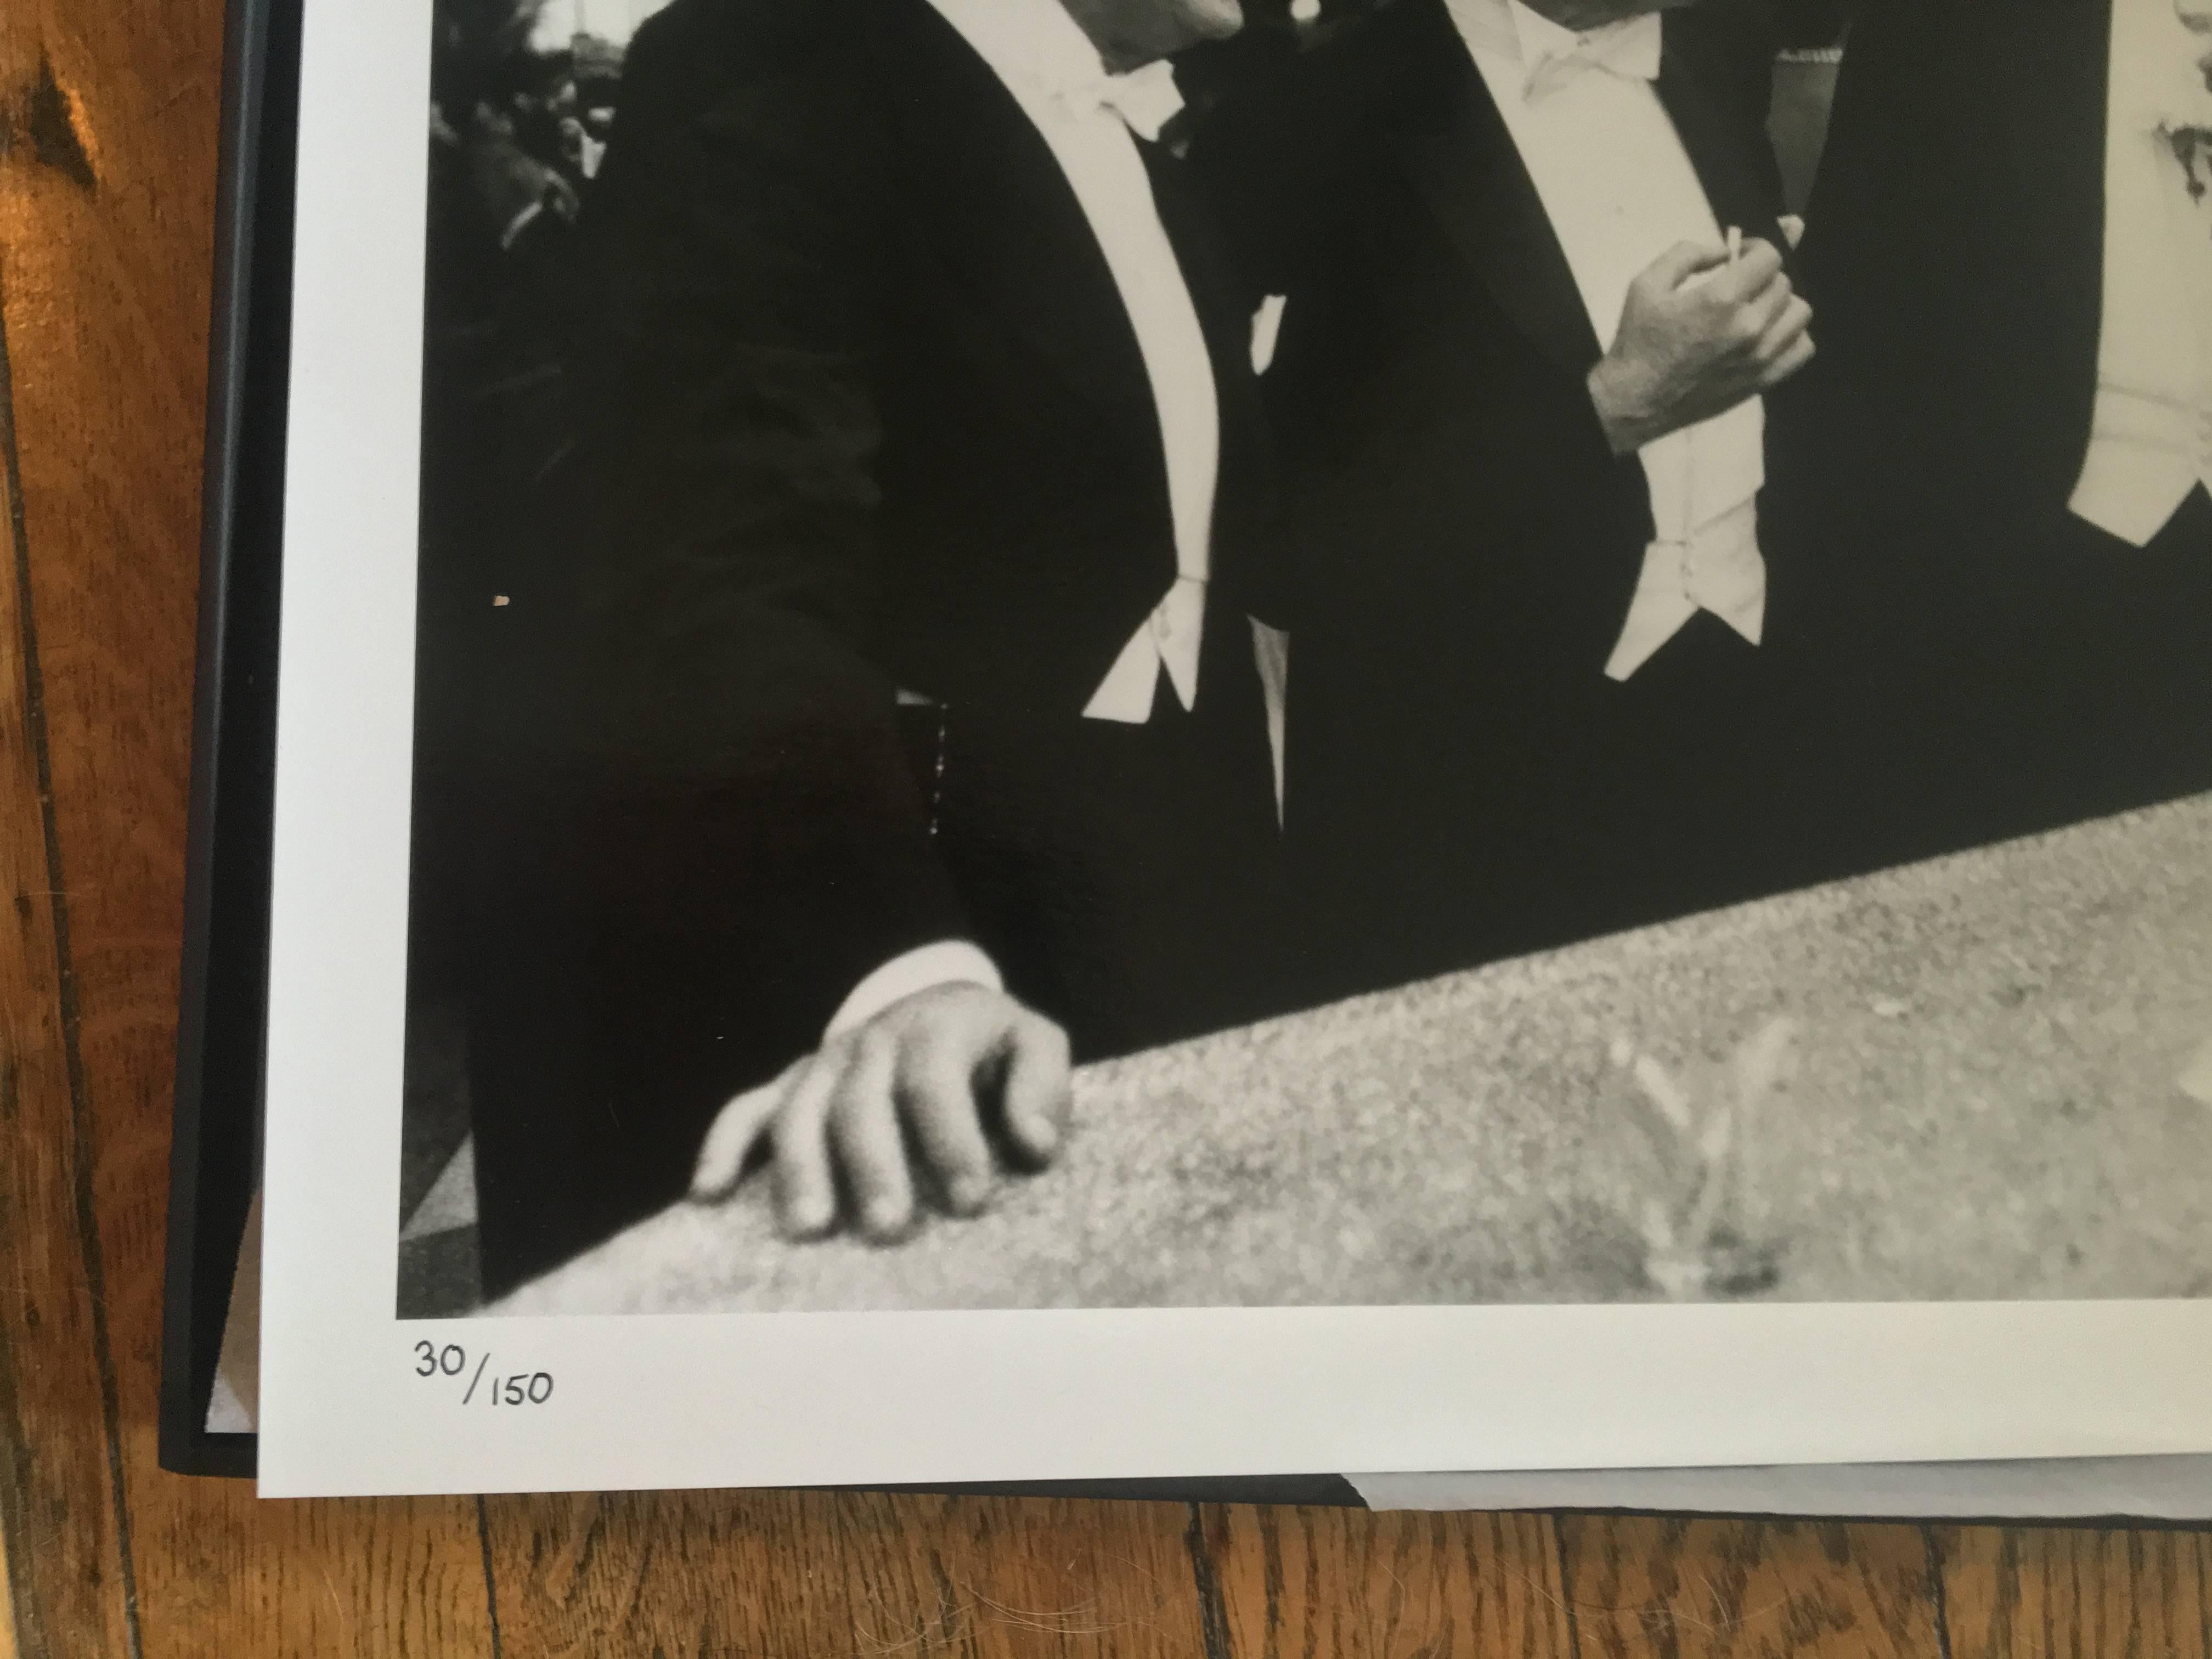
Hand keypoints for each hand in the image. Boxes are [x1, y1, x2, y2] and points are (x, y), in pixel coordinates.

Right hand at [689, 984, 1072, 1242]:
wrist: (936, 1008)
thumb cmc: (991, 1048)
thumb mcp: (1033, 1045)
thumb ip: (1043, 1087)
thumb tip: (1033, 1144)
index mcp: (935, 1028)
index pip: (934, 1079)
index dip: (951, 1138)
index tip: (971, 1200)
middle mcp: (871, 1042)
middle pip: (861, 1100)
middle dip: (874, 1165)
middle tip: (889, 1228)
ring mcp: (823, 1064)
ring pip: (800, 1110)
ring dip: (801, 1167)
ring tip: (810, 1228)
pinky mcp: (789, 1085)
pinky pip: (746, 1110)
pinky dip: (723, 1147)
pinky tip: (708, 1195)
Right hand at [1587, 238, 1814, 454]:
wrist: (1634, 402)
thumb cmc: (1638, 341)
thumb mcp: (1646, 284)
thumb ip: (1688, 254)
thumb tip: (1726, 249)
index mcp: (1720, 299)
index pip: (1769, 256)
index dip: (1755, 248)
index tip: (1740, 255)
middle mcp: (1748, 327)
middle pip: (1783, 283)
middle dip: (1762, 276)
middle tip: (1740, 284)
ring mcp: (1760, 357)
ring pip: (1799, 312)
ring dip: (1780, 303)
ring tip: (1756, 308)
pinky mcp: (1763, 380)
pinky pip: (1802, 348)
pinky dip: (1791, 335)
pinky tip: (1768, 334)